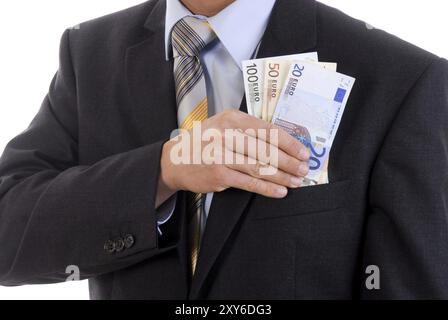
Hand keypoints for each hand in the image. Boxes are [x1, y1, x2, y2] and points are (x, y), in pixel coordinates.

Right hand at [156, 109, 309, 205]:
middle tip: (303, 169)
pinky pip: (249, 183)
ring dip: (282, 177)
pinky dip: (267, 188)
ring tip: (295, 182)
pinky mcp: (218, 174)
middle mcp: (226, 134)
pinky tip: (280, 191)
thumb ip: (248, 129)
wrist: (174, 160)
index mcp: (231, 118)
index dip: (289, 143)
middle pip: (267, 149)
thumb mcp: (222, 125)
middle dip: (289, 162)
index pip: (268, 130)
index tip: (303, 152)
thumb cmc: (204, 142)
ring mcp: (221, 154)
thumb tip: (283, 143)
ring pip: (260, 167)